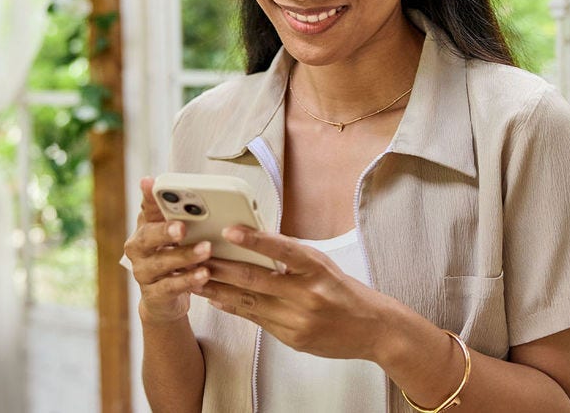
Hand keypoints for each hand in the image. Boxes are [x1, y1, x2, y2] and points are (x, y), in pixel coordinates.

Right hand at [124, 177, 213, 325]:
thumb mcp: (175, 236)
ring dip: (185, 255)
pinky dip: (189, 280)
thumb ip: (180, 214)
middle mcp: (138, 248)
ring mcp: (143, 272)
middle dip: (165, 230)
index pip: (146, 208)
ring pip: (162, 262)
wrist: (165, 299)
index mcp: (145, 227)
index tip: (151, 182)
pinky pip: (171, 286)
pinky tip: (204, 274)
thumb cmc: (173, 259)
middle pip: (148, 236)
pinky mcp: (153, 295)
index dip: (148, 196)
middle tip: (182, 227)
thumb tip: (192, 191)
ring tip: (206, 249)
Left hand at [195, 226, 401, 360]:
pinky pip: (258, 321)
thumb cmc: (344, 291)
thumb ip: (290, 257)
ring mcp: (300, 320)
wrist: (373, 329)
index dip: (255, 239)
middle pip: (256, 279)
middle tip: (196, 257)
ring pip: (250, 302)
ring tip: (196, 279)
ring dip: (219, 290)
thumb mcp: (321, 266)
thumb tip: (252, 243)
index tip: (230, 230)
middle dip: (221, 268)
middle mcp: (308, 294)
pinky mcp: (294, 339)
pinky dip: (235, 308)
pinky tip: (217, 299)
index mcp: (317, 268)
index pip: (283, 249)